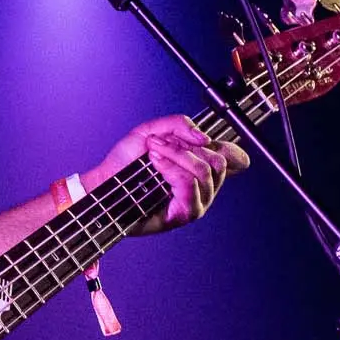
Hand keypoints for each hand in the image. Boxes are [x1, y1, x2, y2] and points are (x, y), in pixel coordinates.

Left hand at [94, 114, 249, 234]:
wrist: (105, 180)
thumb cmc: (126, 161)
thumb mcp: (152, 131)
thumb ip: (179, 124)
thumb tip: (204, 138)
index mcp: (201, 167)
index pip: (234, 158)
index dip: (228, 146)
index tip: (198, 140)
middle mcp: (204, 187)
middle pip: (218, 162)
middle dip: (186, 147)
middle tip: (159, 143)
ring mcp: (196, 202)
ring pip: (203, 171)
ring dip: (176, 155)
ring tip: (154, 152)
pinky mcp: (183, 214)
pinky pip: (188, 185)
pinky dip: (171, 168)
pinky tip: (156, 163)